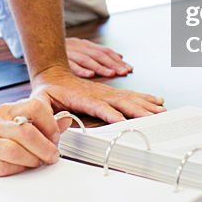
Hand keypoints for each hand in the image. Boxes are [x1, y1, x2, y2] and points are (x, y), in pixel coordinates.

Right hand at [0, 98, 69, 177]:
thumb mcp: (14, 122)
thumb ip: (41, 122)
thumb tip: (66, 120)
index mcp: (7, 110)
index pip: (35, 107)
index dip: (50, 124)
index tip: (55, 137)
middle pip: (26, 132)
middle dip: (45, 147)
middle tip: (52, 156)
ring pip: (14, 151)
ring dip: (32, 160)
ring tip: (37, 163)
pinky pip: (0, 167)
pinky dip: (15, 170)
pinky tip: (20, 169)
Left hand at [32, 65, 164, 123]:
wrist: (52, 74)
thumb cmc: (46, 91)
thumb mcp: (39, 102)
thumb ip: (44, 115)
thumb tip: (54, 127)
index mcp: (80, 97)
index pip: (98, 106)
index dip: (110, 114)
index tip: (122, 121)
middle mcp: (97, 93)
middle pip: (120, 102)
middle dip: (138, 110)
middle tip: (154, 118)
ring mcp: (105, 92)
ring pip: (129, 98)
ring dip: (146, 104)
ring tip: (162, 110)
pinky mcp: (109, 93)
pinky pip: (130, 96)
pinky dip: (145, 98)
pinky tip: (156, 101)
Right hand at [65, 37, 132, 77]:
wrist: (35, 42)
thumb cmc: (60, 50)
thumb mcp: (79, 48)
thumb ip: (99, 52)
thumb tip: (120, 56)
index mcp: (85, 44)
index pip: (105, 51)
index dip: (118, 60)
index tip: (129, 68)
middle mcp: (79, 47)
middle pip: (99, 55)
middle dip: (113, 64)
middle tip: (124, 72)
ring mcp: (69, 53)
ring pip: (87, 60)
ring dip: (100, 67)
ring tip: (111, 74)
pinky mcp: (59, 60)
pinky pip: (71, 65)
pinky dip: (81, 70)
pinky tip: (90, 75)